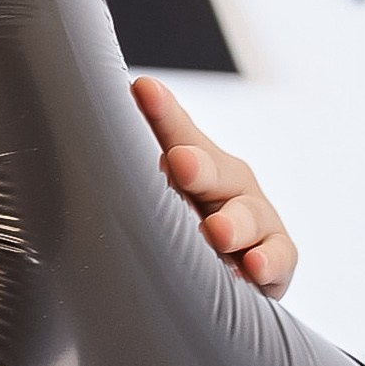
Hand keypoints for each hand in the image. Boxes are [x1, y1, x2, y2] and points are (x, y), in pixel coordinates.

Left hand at [131, 76, 296, 299]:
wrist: (211, 276)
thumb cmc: (175, 228)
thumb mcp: (151, 200)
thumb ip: (126, 172)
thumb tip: (86, 125)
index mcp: (194, 163)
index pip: (175, 134)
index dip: (162, 113)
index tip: (143, 89)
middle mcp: (227, 185)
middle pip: (215, 171)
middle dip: (199, 167)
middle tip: (181, 163)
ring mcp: (255, 220)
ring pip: (249, 216)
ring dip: (234, 223)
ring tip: (217, 231)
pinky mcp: (276, 257)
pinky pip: (278, 257)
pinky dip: (268, 261)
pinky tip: (254, 267)